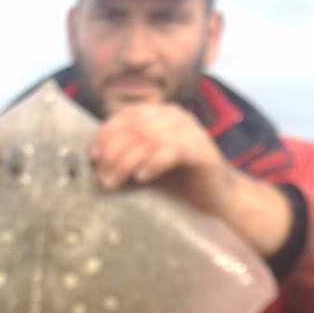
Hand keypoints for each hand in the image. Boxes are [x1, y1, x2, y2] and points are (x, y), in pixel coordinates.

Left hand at [89, 103, 228, 212]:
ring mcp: (192, 132)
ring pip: (150, 138)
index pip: (128, 114)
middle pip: (136, 126)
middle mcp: (177, 117)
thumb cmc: (182, 182)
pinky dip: (153, 163)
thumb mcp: (149, 164)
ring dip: (126, 161)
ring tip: (113, 182)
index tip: (93, 156)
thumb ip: (129, 155)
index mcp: (163, 115)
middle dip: (113, 151)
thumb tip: (96, 159)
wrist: (221, 198)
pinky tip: (142, 178)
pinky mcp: (202, 151)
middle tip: (101, 176)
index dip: (107, 133)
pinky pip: (172, 150)